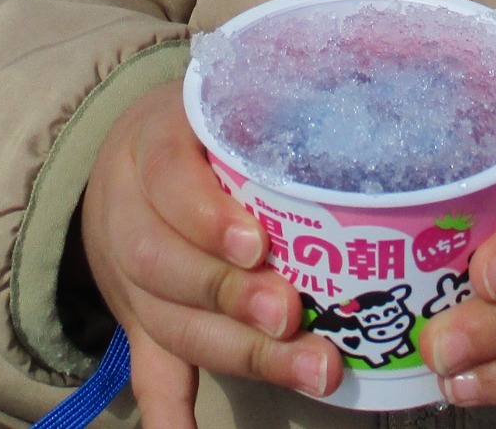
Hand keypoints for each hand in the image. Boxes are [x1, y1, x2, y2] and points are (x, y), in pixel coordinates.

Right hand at [80, 82, 342, 428]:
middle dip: (230, 296)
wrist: (123, 160)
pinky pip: (148, 369)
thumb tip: (372, 112)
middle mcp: (128, 213)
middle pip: (163, 264)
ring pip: (168, 321)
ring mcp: (130, 277)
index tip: (257, 244)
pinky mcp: (139, 323)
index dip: (207, 218)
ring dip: (238, 352)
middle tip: (293, 315)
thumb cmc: (203, 128)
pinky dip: (170, 413)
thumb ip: (278, 107)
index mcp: (152, 144)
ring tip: (311, 369)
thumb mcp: (224, 99)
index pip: (169, 180)